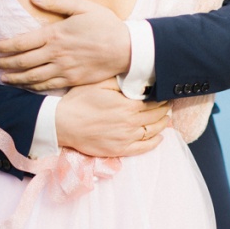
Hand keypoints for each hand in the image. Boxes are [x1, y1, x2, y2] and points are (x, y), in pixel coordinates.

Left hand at [0, 0, 130, 89]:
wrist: (126, 48)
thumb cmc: (105, 24)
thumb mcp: (82, 6)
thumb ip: (57, 2)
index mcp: (55, 34)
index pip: (21, 42)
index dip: (4, 46)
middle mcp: (56, 54)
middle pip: (22, 62)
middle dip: (5, 63)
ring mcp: (63, 69)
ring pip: (31, 77)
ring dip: (15, 78)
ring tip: (3, 78)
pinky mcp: (71, 80)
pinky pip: (47, 85)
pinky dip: (32, 86)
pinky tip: (25, 86)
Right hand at [55, 78, 169, 157]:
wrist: (62, 123)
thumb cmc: (79, 100)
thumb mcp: (99, 83)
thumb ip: (121, 81)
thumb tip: (138, 79)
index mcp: (128, 105)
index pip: (154, 102)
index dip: (161, 98)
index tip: (164, 94)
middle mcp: (131, 123)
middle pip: (156, 116)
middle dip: (164, 110)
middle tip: (167, 105)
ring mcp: (126, 138)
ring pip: (153, 131)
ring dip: (162, 124)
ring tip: (165, 119)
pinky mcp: (119, 150)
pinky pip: (144, 148)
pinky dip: (154, 142)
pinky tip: (159, 137)